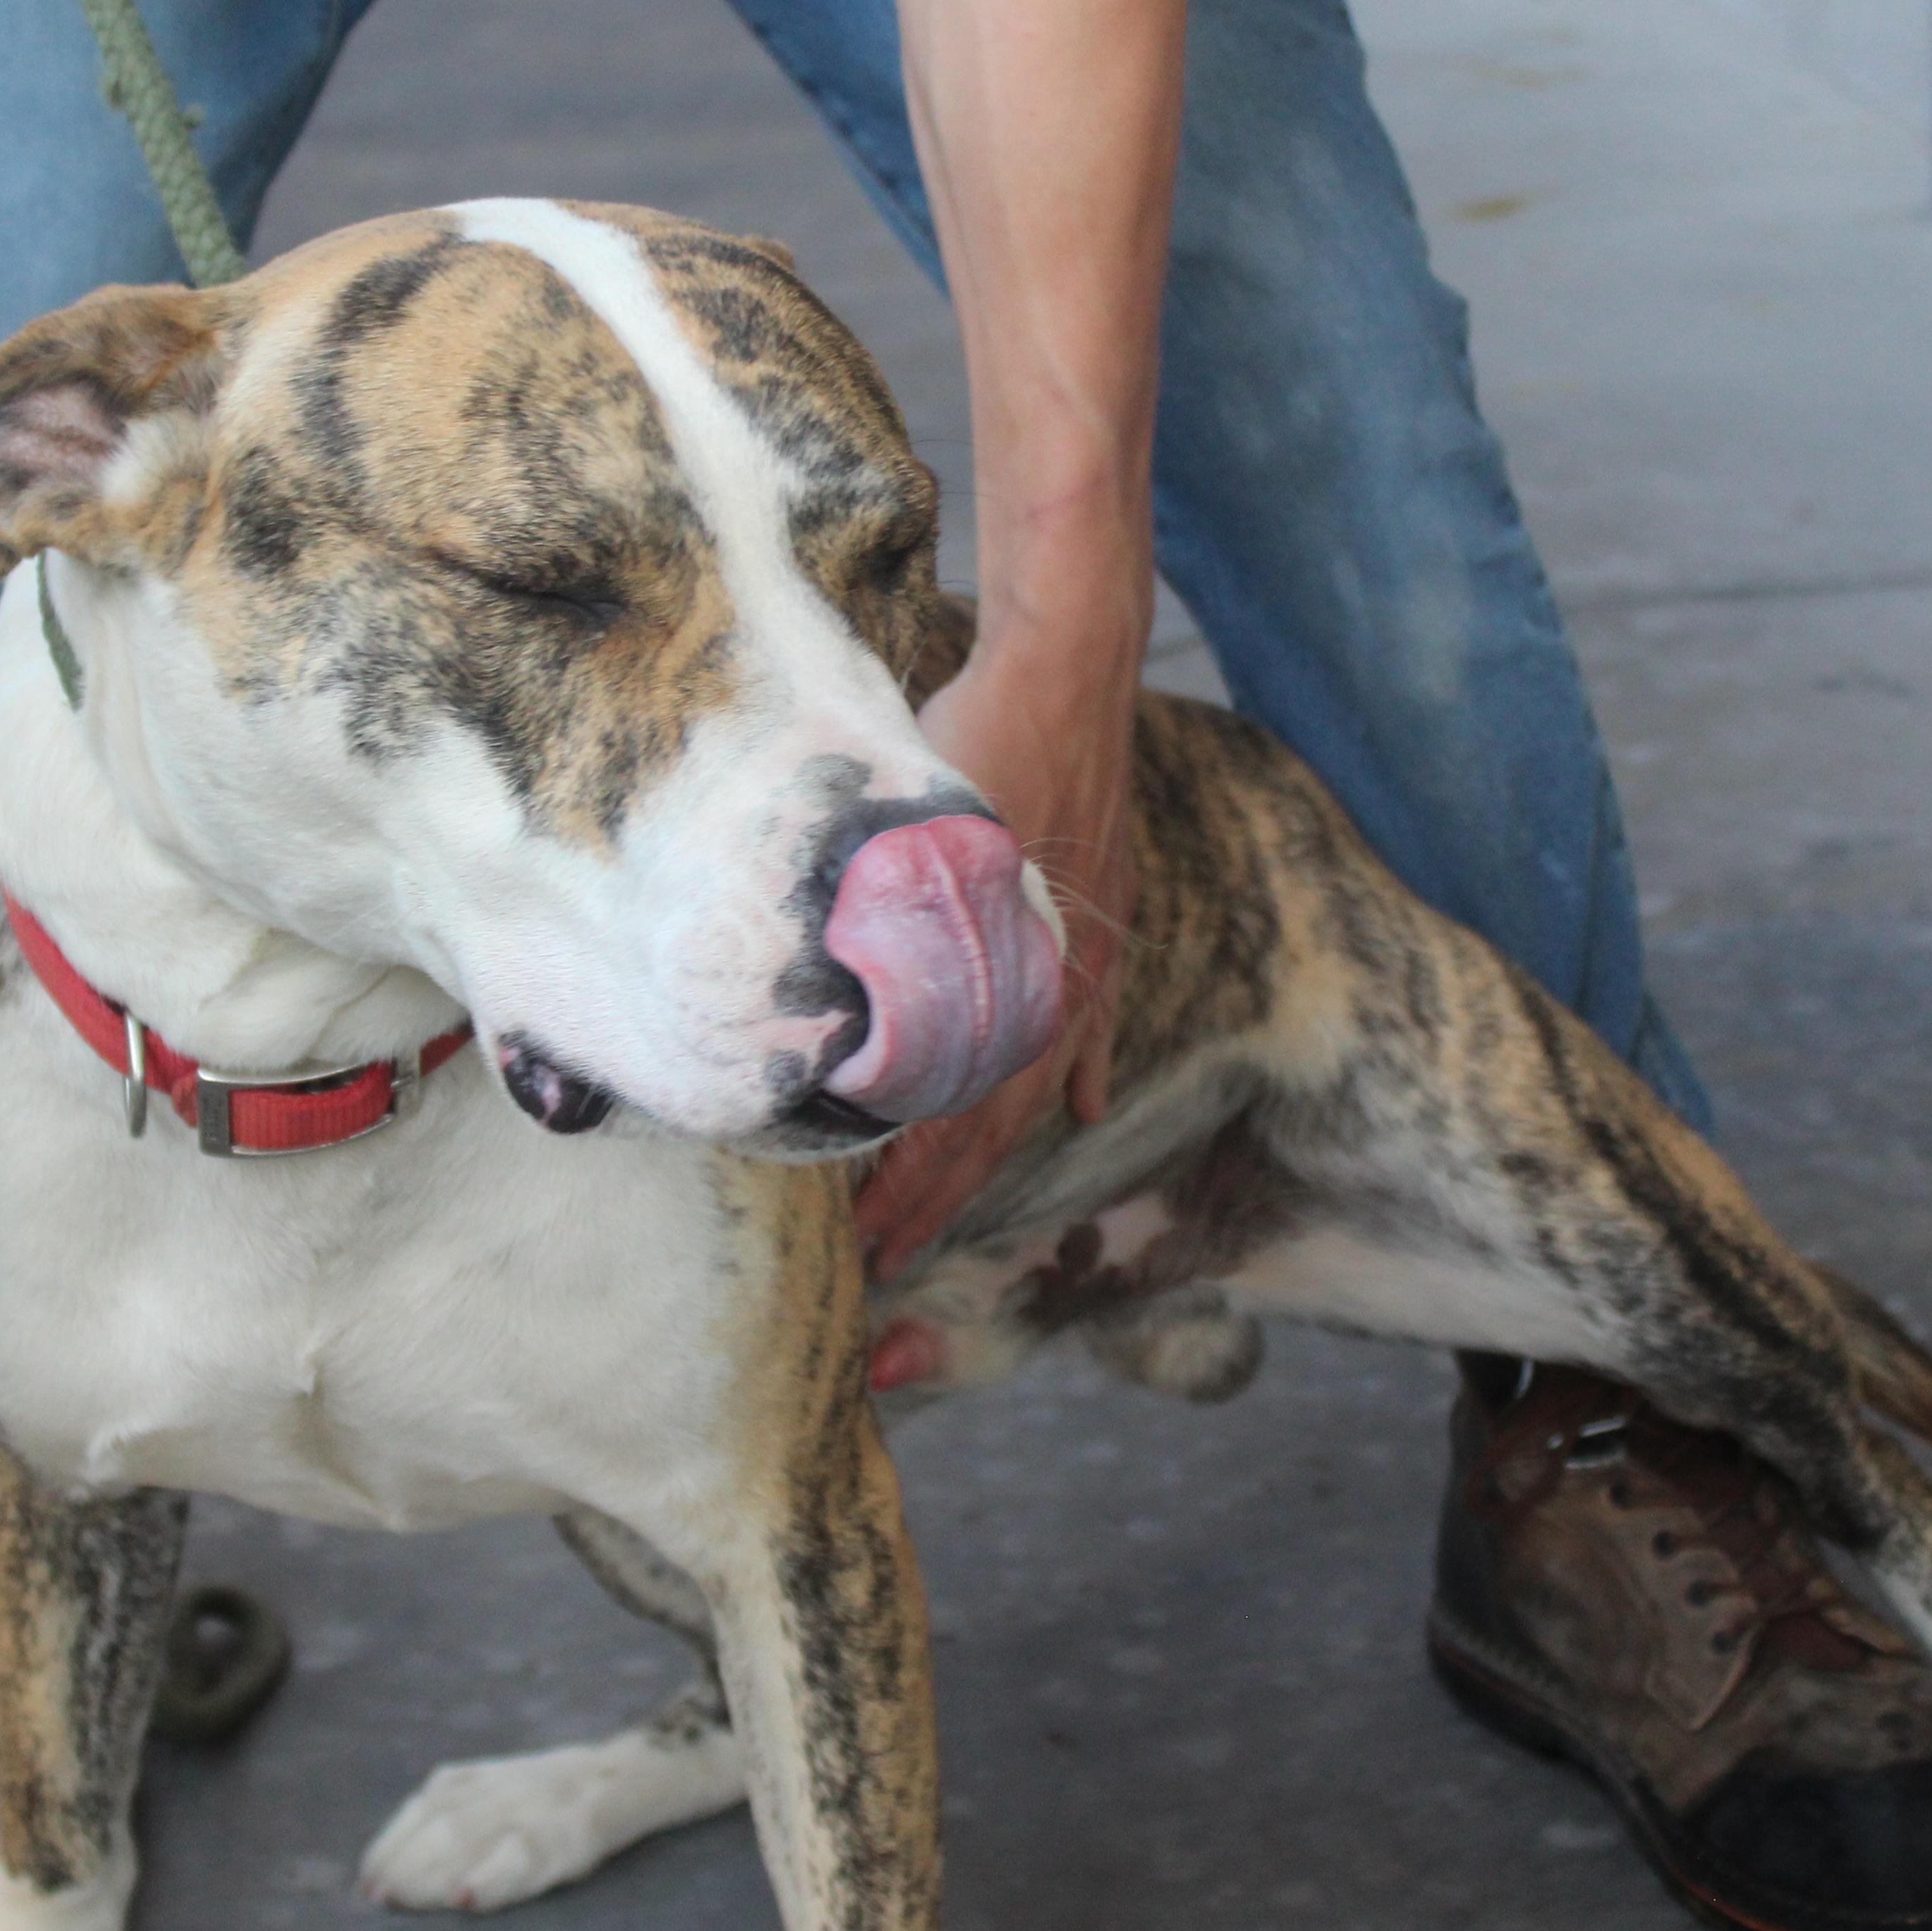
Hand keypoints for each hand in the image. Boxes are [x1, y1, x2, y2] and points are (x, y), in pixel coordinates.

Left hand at [851, 636, 1137, 1279]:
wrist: (1064, 666)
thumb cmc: (973, 742)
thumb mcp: (903, 849)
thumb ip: (878, 941)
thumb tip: (832, 1037)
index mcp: (1001, 984)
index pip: (947, 1122)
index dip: (904, 1193)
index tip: (858, 1245)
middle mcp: (1052, 989)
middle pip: (988, 1126)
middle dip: (935, 1201)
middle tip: (882, 1264)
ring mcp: (1083, 957)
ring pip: (1033, 1085)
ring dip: (987, 1156)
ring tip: (949, 1213)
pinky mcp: (1099, 917)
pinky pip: (1089, 1019)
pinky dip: (1075, 1072)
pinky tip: (1079, 1111)